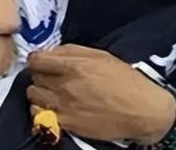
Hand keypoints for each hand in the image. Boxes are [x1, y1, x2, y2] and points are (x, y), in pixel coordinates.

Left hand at [27, 44, 175, 143]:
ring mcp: (63, 106)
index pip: (36, 60)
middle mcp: (64, 86)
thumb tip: (51, 52)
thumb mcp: (100, 55)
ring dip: (39, 91)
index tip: (42, 62)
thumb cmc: (124, 79)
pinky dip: (40, 109)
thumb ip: (72, 51)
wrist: (142, 110)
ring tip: (50, 92)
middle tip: (50, 76)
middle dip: (40, 74)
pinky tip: (51, 107)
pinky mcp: (66, 124)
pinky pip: (38, 115)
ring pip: (33, 95)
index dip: (37, 60)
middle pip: (34, 77)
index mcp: (73, 66)